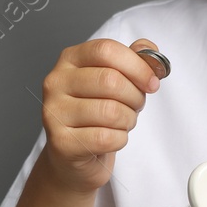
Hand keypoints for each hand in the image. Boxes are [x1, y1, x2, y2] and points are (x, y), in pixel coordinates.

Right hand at [37, 37, 164, 194]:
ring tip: (123, 122)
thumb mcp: (115, 79)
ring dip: (128, 120)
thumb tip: (149, 50)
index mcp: (70, 60)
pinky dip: (120, 139)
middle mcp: (56, 82)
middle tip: (136, 105)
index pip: (106, 50)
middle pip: (110, 80)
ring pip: (111, 111)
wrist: (74, 155)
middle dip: (135, 96)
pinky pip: (106, 138)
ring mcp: (54, 112)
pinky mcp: (61, 142)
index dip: (137, 65)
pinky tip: (113, 138)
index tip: (153, 81)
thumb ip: (133, 59)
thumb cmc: (97, 114)